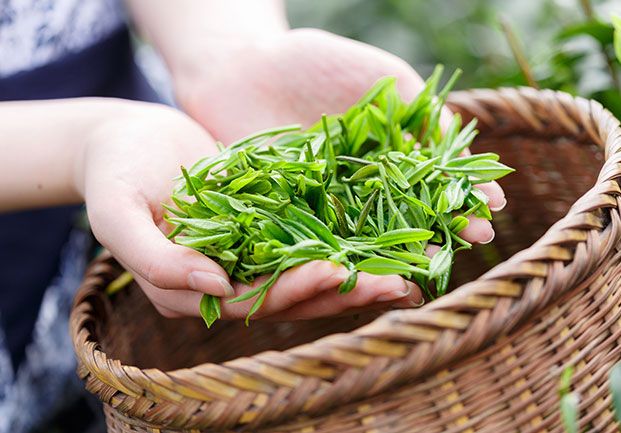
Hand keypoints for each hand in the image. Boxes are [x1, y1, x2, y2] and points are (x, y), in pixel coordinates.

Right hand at [80, 101, 422, 319]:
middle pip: (293, 296)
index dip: (296, 289)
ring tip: (409, 276)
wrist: (129, 138)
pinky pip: (310, 242)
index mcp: (190, 290)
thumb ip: (154, 258)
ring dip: (358, 277)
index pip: (252, 300)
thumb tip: (216, 288)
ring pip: (309, 275)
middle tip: (400, 285)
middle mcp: (227, 282)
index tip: (341, 272)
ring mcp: (249, 257)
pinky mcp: (266, 229)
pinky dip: (346, 245)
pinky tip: (385, 244)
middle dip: (345, 291)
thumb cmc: (115, 171)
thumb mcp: (116, 212)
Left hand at [174, 29, 504, 245]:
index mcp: (388, 161)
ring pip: (368, 240)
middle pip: (409, 216)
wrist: (241, 67)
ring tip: (432, 266)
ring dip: (401, 254)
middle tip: (477, 239)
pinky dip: (342, 262)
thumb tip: (462, 146)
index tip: (494, 207)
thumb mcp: (379, 76)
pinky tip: (367, 273)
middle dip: (445, 229)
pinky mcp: (286, 222)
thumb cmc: (313, 64)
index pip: (434, 184)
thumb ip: (419, 110)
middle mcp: (363, 192)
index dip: (464, 194)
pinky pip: (316, 245)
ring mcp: (326, 210)